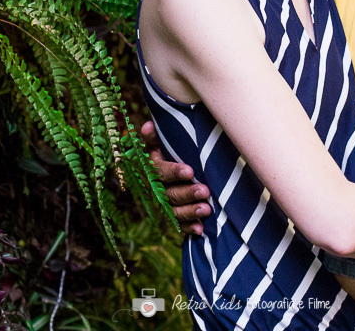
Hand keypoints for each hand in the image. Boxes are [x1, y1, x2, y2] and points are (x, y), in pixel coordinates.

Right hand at [140, 120, 210, 234]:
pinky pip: (180, 226)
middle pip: (169, 193)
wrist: (178, 172)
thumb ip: (156, 137)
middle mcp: (158, 189)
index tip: (190, 171)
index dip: (174, 172)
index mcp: (154, 169)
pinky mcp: (175, 218)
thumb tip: (148, 125)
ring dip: (190, 211)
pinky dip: (190, 228)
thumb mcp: (164, 143)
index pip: (161, 171)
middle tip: (205, 191)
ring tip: (207, 209)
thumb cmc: (173, 152)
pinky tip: (200, 229)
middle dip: (187, 193)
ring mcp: (165, 205)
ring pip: (174, 211)